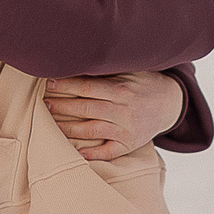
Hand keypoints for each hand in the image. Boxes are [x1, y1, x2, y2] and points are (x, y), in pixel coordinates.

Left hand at [41, 70, 185, 161]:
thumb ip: (107, 70)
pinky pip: (107, 152)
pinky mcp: (129, 145)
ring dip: (67, 128)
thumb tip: (78, 60)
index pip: (86, 88)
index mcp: (121, 89)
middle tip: (43, 103)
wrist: (170, 103)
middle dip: (61, 106)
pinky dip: (91, 154)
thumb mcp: (130, 70)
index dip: (65, 86)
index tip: (48, 83)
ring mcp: (126, 130)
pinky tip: (75, 151)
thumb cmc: (144, 83)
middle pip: (84, 109)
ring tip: (50, 124)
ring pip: (90, 131)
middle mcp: (123, 111)